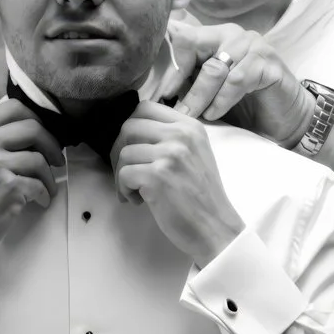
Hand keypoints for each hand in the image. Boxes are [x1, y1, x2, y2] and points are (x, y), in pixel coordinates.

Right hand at [0, 97, 63, 286]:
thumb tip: (31, 126)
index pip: (13, 107)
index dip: (36, 117)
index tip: (44, 132)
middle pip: (33, 127)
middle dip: (51, 143)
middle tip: (55, 158)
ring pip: (40, 158)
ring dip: (49, 175)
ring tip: (45, 186)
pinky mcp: (9, 188)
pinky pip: (40, 184)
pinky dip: (45, 194)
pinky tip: (39, 201)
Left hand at [115, 99, 247, 264]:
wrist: (215, 226)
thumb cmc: (200, 195)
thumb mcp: (194, 154)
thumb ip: (170, 137)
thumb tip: (130, 132)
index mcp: (190, 126)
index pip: (146, 107)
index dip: (130, 128)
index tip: (132, 148)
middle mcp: (181, 135)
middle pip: (129, 126)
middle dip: (119, 150)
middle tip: (126, 171)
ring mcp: (170, 154)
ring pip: (123, 152)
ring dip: (121, 175)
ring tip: (135, 191)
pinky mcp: (158, 176)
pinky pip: (124, 174)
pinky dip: (124, 190)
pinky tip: (138, 200)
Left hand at [160, 17, 307, 147]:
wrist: (284, 120)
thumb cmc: (243, 106)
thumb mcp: (209, 93)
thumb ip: (189, 85)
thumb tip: (157, 95)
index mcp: (215, 36)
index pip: (184, 38)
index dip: (170, 67)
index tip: (159, 96)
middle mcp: (234, 35)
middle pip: (195, 46)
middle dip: (181, 81)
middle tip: (173, 110)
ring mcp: (254, 46)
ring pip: (215, 67)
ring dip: (200, 97)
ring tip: (192, 117)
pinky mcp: (269, 64)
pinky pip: (237, 79)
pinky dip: (222, 99)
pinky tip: (215, 114)